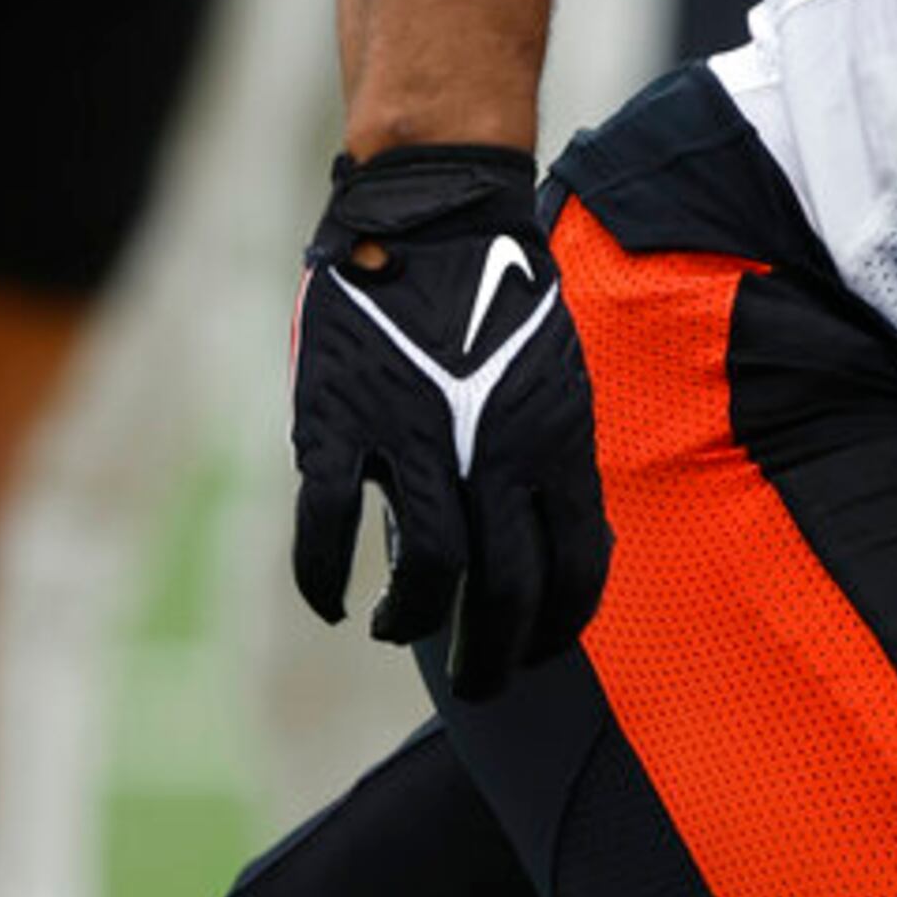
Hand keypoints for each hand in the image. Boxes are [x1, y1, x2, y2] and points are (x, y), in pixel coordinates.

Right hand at [290, 144, 610, 698]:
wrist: (436, 214)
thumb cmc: (501, 296)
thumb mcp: (556, 378)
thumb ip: (550, 458)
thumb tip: (558, 538)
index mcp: (554, 443)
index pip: (572, 568)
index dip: (556, 627)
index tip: (537, 652)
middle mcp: (494, 453)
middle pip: (503, 591)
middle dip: (491, 655)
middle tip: (477, 682)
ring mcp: (416, 441)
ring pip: (425, 573)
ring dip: (411, 622)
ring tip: (393, 630)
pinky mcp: (343, 426)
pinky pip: (329, 528)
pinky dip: (324, 579)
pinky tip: (329, 600)